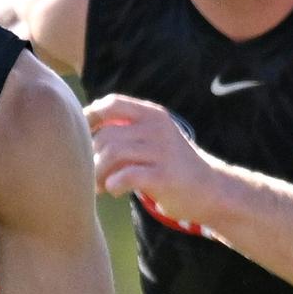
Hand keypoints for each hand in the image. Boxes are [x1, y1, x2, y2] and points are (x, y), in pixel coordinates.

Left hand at [84, 94, 217, 226]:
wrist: (210, 189)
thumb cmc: (170, 164)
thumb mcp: (153, 137)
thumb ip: (126, 130)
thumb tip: (82, 130)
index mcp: (152, 114)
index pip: (112, 104)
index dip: (90, 117)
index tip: (82, 138)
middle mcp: (157, 128)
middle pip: (106, 135)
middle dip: (92, 158)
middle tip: (92, 176)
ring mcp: (163, 151)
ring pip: (112, 154)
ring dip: (98, 174)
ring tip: (100, 186)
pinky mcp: (165, 176)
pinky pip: (127, 176)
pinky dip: (113, 184)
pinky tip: (115, 190)